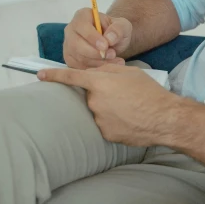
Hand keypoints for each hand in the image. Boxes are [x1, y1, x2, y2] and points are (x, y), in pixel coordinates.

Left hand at [38, 64, 180, 146]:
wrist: (163, 118)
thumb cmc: (148, 92)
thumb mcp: (130, 72)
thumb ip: (107, 71)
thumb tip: (93, 74)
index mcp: (100, 83)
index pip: (71, 77)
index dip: (54, 75)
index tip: (40, 75)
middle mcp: (95, 102)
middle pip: (91, 94)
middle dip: (102, 92)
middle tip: (123, 93)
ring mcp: (99, 120)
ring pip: (99, 109)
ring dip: (109, 107)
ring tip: (130, 107)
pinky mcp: (105, 134)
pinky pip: (105, 123)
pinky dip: (115, 120)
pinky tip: (129, 119)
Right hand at [63, 8, 132, 68]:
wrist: (113, 41)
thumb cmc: (116, 31)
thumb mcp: (123, 26)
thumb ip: (118, 29)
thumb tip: (109, 38)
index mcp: (82, 16)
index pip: (82, 27)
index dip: (93, 38)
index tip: (105, 46)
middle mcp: (71, 30)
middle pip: (76, 44)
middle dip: (95, 53)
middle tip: (112, 55)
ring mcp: (68, 45)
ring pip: (78, 57)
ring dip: (97, 62)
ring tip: (115, 61)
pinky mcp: (70, 59)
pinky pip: (79, 67)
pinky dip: (94, 70)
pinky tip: (107, 67)